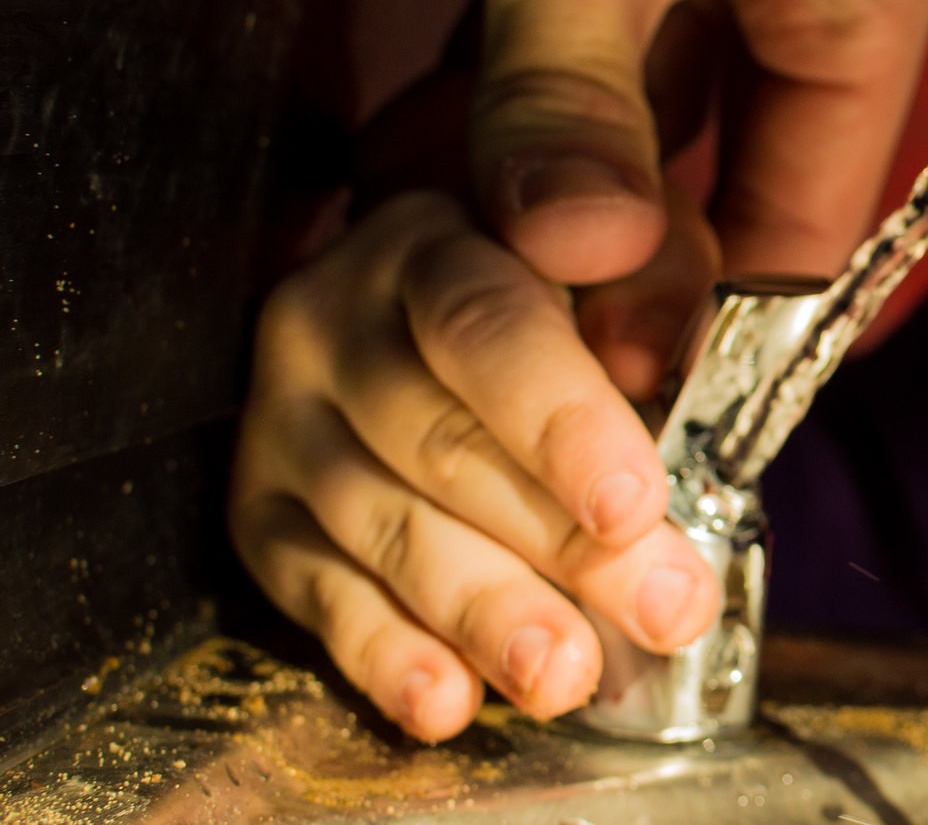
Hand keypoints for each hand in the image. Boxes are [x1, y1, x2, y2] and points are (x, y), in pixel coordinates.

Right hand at [228, 191, 721, 740]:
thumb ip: (650, 283)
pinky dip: (384, 652)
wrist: (461, 294)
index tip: (633, 501)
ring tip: (570, 670)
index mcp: (431, 243)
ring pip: (382, 525)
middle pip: (441, 442)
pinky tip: (449, 697)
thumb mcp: (634, 249)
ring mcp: (281, 418)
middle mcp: (330, 320)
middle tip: (659, 606)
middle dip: (559, 540)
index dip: (561, 422)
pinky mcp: (256, 508)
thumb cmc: (570, 279)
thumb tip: (644, 351)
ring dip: (484, 610)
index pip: (485, 327)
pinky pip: (314, 591)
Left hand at [382, 0, 927, 386]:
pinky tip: (443, 150)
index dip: (719, 307)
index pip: (817, 198)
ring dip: (554, 168)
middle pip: (730, 154)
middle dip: (620, 244)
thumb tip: (581, 264)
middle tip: (517, 340)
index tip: (622, 397)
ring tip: (458, 264)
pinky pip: (586, 15)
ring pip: (647, 90)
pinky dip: (521, 81)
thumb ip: (579, 91)